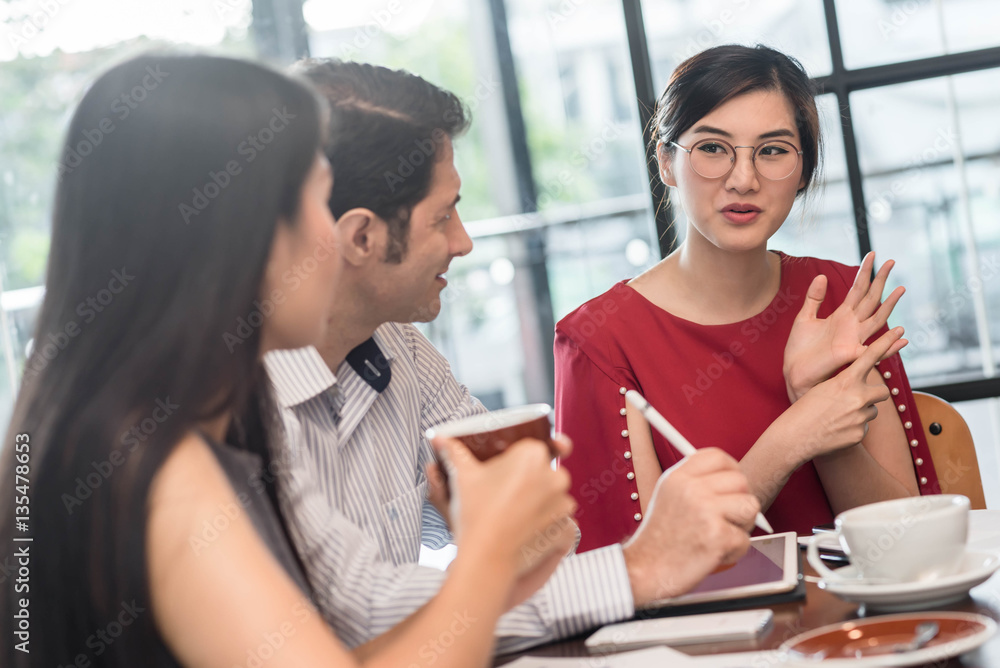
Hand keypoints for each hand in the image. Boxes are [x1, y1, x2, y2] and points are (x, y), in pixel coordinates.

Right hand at [431, 436, 576, 604]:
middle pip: (543, 472)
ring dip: (539, 503)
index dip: (515, 462)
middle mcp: (556, 476)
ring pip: (552, 496)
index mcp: (533, 455)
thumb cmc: (475, 514)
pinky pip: (559, 521)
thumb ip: (454, 452)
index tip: (504, 473)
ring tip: (513, 515)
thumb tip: (439, 438)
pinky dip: (546, 525)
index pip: (530, 450)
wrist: (485, 558)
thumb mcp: (462, 477)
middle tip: (505, 495)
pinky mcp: (566, 528)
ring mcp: (564, 503)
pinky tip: (526, 531)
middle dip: (529, 481)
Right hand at [621, 448, 758, 606]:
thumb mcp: (668, 497)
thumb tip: (730, 478)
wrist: (645, 570)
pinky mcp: (717, 536)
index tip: (732, 486)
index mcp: (678, 477)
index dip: (732, 469)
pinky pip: (745, 540)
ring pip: (750, 507)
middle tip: (726, 519)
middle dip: (739, 502)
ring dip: (742, 526)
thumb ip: (694, 482)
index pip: (718, 457)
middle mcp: (691, 489)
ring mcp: (705, 511)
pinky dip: (735, 551)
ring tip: (720, 536)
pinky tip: (714, 553)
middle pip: (740, 481)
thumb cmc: (659, 539)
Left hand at [783, 252, 905, 401]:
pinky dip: (889, 345)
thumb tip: (821, 275)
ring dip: (889, 305)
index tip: (872, 254)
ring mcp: (854, 340)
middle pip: (871, 299)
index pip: (857, 289)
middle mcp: (852, 326)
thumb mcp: (804, 319)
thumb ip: (814, 298)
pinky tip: (901, 335)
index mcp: (841, 316)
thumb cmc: (800, 349)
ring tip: (901, 289)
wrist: (794, 373)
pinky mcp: (851, 356)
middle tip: (892, 261)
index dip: (865, 272)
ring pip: (877, 319)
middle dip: (880, 280)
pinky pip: (874, 350)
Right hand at [783, 326, 905, 462]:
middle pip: (883, 391)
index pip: (870, 357)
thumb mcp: (823, 388)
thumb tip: (859, 385)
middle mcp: (858, 397)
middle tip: (859, 399)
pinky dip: (853, 428)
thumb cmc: (805, 409)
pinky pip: (864, 427)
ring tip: (839, 417)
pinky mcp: (860, 433)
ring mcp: (861, 416)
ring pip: (872, 411)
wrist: (797, 436)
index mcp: (846, 381)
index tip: (898, 330)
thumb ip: (844, 383)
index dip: (886, 342)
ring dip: (861, 413)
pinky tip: (837, 429)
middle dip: (875, 394)